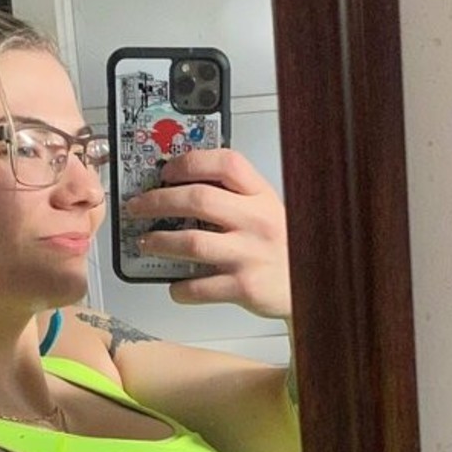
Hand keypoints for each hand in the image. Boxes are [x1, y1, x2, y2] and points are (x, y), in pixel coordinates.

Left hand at [123, 148, 290, 319]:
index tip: (165, 171)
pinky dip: (179, 288)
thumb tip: (183, 188)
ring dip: (159, 242)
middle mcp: (256, 221)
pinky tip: (174, 285)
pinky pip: (199, 287)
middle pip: (197, 199)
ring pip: (192, 243)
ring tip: (145, 243)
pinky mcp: (244, 287)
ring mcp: (250, 254)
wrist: (313, 287)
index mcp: (261, 196)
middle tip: (138, 207)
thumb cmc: (282, 248)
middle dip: (157, 201)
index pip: (225, 163)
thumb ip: (235, 198)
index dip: (189, 163)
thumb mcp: (267, 211)